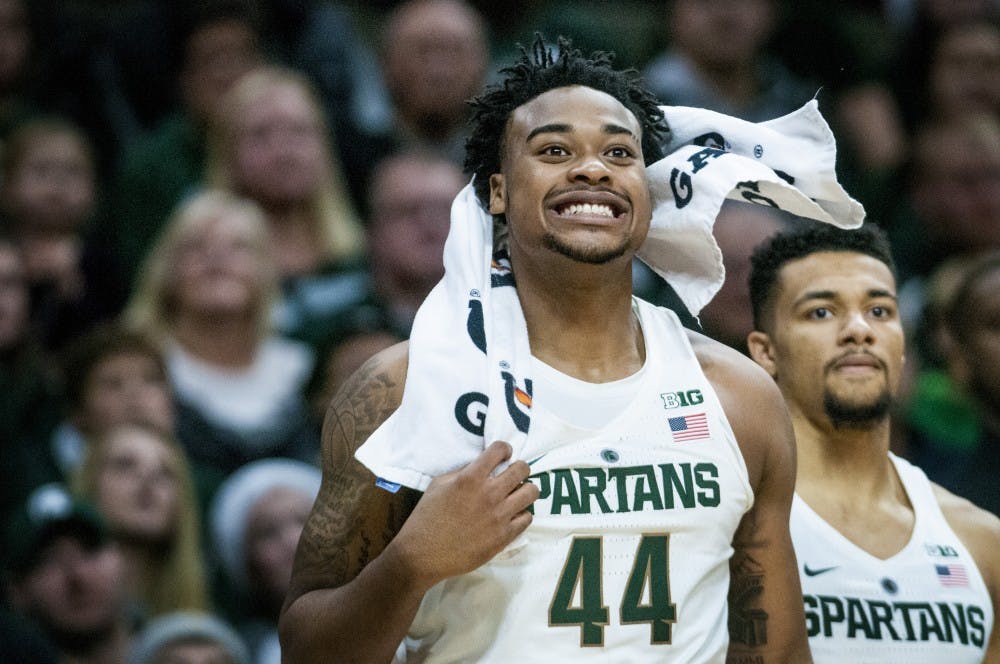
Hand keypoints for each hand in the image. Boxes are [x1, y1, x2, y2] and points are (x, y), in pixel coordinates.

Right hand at [389, 440, 538, 588]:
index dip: (504, 449)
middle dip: (519, 468)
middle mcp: (489, 493)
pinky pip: (527, 518)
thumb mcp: (438, 484)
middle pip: (522, 469)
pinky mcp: (504, 536)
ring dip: (524, 490)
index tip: (503, 456)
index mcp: (470, 477)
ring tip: (515, 495)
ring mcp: (499, 516)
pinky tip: (511, 515)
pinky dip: (521, 514)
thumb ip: (462, 472)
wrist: (423, 554)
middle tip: (511, 475)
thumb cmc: (427, 517)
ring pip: (531, 492)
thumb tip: (482, 467)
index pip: (500, 449)